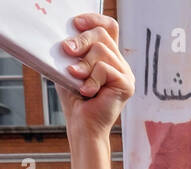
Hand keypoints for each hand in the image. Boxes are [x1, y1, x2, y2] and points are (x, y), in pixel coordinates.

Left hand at [58, 14, 134, 135]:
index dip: (94, 19)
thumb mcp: (69, 69)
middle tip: (66, 50)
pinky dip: (91, 79)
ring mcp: (126, 74)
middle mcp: (120, 63)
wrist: (83, 126)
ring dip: (84, 64)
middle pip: (103, 34)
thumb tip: (64, 35)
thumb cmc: (75, 101)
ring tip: (76, 79)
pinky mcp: (126, 85)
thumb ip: (72, 51)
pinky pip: (104, 68)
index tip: (76, 23)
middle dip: (81, 40)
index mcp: (109, 57)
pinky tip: (87, 92)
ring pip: (102, 51)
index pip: (109, 27)